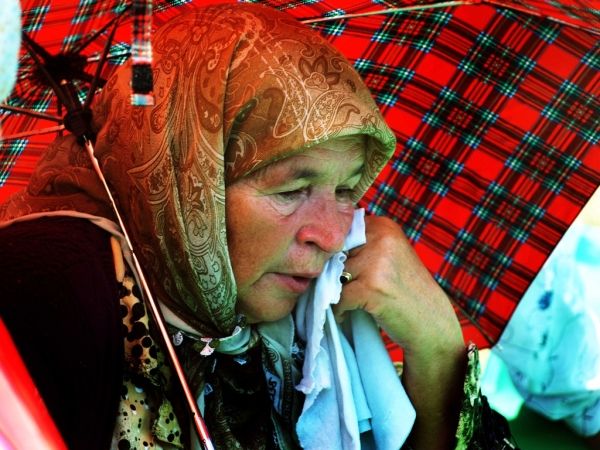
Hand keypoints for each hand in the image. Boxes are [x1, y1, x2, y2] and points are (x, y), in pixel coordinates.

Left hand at [334, 214, 466, 448]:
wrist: (431, 322)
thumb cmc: (405, 290)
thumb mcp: (389, 256)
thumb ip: (361, 246)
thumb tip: (319, 249)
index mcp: (384, 226)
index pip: (340, 232)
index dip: (334, 253)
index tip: (337, 270)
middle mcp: (382, 238)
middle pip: (334, 254)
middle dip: (332, 273)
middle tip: (340, 289)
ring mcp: (377, 262)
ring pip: (333, 275)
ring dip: (334, 292)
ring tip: (347, 302)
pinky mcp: (371, 287)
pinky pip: (339, 298)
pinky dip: (339, 310)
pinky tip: (348, 314)